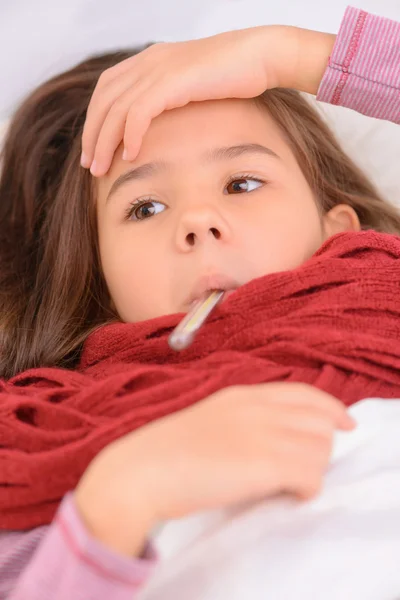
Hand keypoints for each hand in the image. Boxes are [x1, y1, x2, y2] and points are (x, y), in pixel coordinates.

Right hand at [74, 382, 354, 556]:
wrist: (141, 469)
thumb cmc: (166, 451)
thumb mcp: (209, 420)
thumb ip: (243, 421)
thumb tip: (274, 440)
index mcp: (242, 394)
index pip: (304, 393)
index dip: (331, 409)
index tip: (345, 424)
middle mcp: (258, 407)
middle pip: (321, 420)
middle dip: (321, 446)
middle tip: (301, 468)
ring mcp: (263, 432)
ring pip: (322, 448)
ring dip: (313, 469)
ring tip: (289, 484)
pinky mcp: (265, 462)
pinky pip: (312, 475)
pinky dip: (308, 489)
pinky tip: (289, 495)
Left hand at [81, 25, 334, 176]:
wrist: (261, 56)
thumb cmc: (235, 76)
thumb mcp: (193, 87)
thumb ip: (171, 100)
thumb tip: (161, 128)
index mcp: (149, 61)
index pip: (107, 90)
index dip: (95, 120)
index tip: (94, 149)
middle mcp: (148, 61)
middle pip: (104, 100)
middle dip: (93, 135)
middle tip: (90, 166)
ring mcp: (159, 68)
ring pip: (116, 109)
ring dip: (105, 141)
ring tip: (101, 169)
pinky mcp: (173, 80)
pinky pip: (139, 112)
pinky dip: (130, 135)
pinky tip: (130, 156)